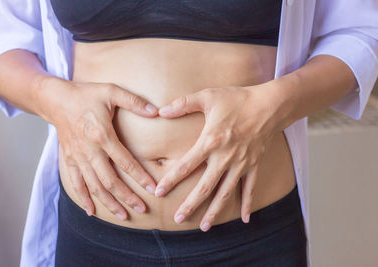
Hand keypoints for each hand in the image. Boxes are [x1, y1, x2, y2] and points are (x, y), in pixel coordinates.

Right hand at [39, 77, 158, 219]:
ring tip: (124, 215)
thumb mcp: (111, 91)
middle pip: (110, 181)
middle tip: (142, 208)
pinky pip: (76, 184)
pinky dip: (83, 199)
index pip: (125, 161)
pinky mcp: (69, 160)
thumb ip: (134, 101)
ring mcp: (78, 158)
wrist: (56, 99)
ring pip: (94, 187)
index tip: (153, 189)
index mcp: (102, 135)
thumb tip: (157, 111)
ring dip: (109, 203)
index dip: (140, 176)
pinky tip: (92, 211)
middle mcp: (89, 151)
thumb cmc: (86, 95)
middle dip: (127, 197)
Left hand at [154, 84, 283, 230]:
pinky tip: (245, 219)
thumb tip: (161, 110)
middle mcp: (225, 157)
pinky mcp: (254, 165)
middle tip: (178, 219)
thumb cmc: (238, 99)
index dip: (171, 180)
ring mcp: (241, 164)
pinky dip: (247, 203)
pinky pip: (250, 188)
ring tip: (205, 227)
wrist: (270, 104)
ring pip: (226, 193)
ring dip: (215, 211)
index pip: (186, 165)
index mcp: (210, 141)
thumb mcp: (208, 96)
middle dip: (191, 204)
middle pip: (205, 186)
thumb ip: (183, 103)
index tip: (159, 193)